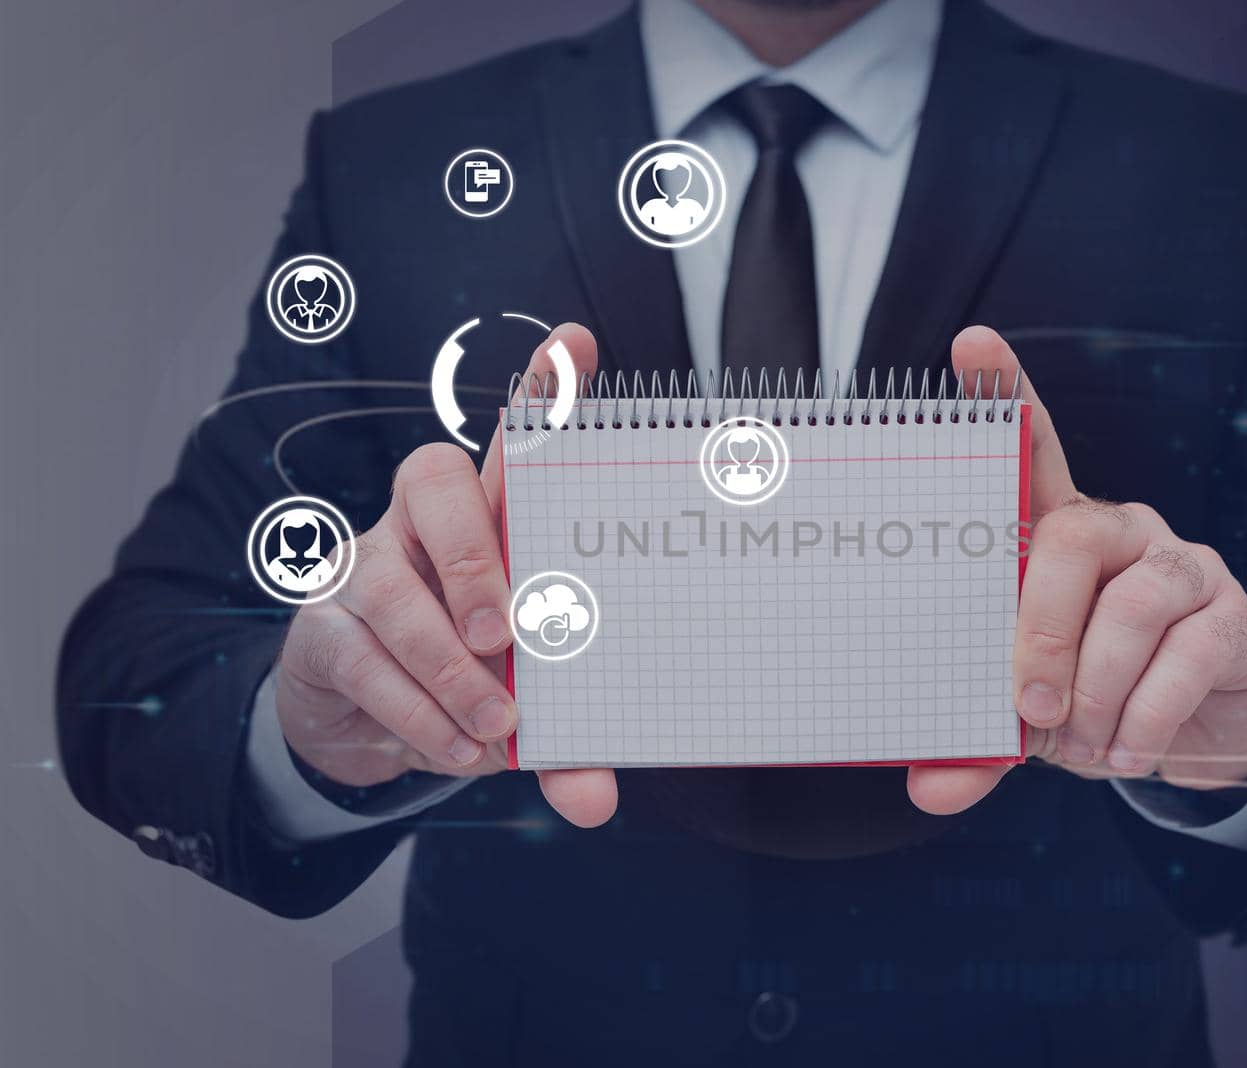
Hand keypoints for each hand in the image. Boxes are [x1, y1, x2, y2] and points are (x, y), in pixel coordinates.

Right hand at [274, 323, 616, 826]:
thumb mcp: (526, 702)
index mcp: (489, 517)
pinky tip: (453, 750)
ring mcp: (365, 566)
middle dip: (476, 556)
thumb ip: (563, 736)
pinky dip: (417, 715)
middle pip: (433, 476)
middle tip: (509, 639)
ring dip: (449, 669)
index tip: (578, 343)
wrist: (362, 722)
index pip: (511, 439)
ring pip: (396, 589)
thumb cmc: (465, 680)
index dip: (542, 389)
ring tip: (493, 728)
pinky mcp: (326, 629)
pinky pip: (367, 663)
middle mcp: (420, 521)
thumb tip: (596, 798)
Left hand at [907, 327, 1246, 815]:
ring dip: (1098, 687)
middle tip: (1028, 708)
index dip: (1005, 392)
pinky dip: (1146, 715)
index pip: (1031, 447)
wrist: (1194, 734)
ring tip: (1083, 744)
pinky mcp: (1231, 615)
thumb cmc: (1091, 698)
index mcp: (1055, 538)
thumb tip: (928, 790)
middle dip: (1041, 630)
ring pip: (1133, 602)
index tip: (970, 342)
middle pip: (1073, 536)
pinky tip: (1129, 752)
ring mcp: (1180, 565)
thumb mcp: (1028, 719)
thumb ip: (980, 745)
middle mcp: (1119, 532)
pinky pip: (1188, 654)